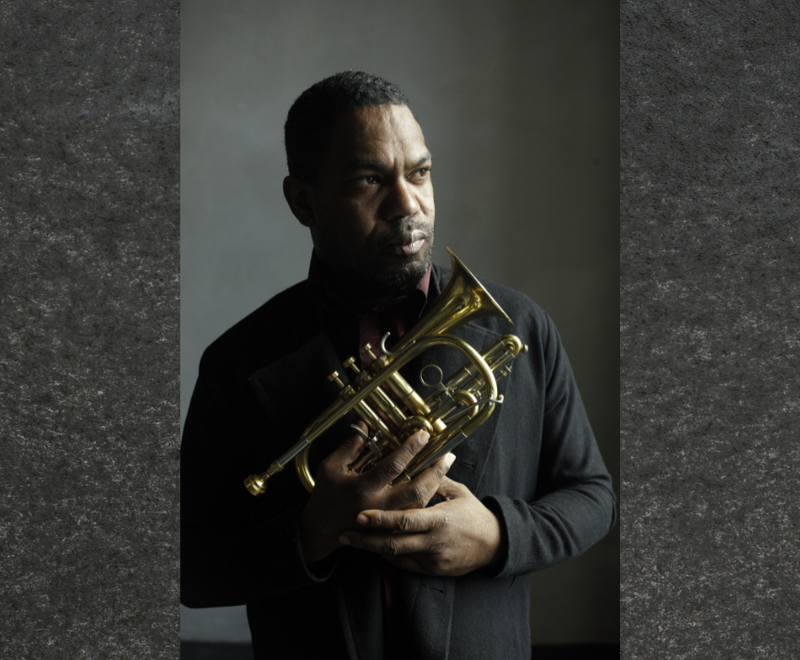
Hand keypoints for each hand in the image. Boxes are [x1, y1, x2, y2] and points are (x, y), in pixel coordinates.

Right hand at [299, 425, 454, 565]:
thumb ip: (350, 446)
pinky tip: (434, 483)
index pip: (392, 466)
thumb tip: (365, 424)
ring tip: (445, 465)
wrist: (323, 526)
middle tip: (447, 455)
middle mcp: (378, 505)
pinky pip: (414, 513)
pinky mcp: (390, 526)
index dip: (410, 449)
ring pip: (419, 503)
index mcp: (362, 488)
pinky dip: (427, 497)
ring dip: (435, 484)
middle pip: (415, 490)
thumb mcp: (331, 466)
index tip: (423, 434)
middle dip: (434, 471)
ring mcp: (386, 519)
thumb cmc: (326, 493)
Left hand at [338, 477, 505, 576]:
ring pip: (395, 556)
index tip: (360, 514)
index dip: (380, 519)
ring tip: (351, 540)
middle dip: (366, 539)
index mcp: (439, 520)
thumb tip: (419, 459)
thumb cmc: (475, 515)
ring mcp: (432, 559)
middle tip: (345, 532)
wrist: (495, 545)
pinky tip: (375, 547)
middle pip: (393, 544)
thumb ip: (435, 479)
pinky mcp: (432, 571)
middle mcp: (433, 542)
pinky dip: (389, 556)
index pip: (404, 520)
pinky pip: (405, 565)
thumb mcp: (458, 493)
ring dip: (372, 548)